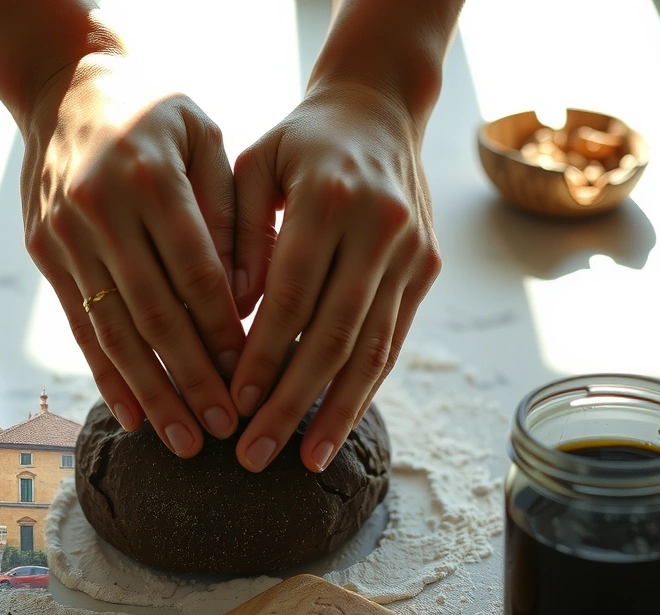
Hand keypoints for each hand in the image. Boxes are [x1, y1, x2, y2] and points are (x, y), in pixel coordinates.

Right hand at [19, 54, 244, 457]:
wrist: (64, 84)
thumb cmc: (152, 110)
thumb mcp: (203, 136)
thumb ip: (227, 210)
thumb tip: (247, 297)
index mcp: (148, 177)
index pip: (195, 273)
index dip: (223, 330)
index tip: (250, 376)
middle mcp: (100, 211)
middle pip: (154, 313)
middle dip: (191, 379)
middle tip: (223, 430)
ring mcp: (65, 235)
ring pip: (113, 331)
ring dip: (151, 392)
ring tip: (183, 440)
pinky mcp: (45, 252)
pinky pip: (81, 324)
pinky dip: (107, 373)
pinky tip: (132, 414)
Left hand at [230, 82, 440, 472]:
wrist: (380, 107)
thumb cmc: (301, 140)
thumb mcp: (254, 163)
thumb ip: (239, 233)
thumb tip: (236, 314)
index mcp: (330, 197)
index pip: (292, 296)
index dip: (263, 357)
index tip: (232, 404)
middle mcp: (381, 228)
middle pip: (333, 335)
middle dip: (292, 403)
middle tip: (255, 455)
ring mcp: (412, 252)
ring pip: (373, 349)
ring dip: (338, 410)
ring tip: (307, 461)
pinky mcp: (427, 269)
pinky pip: (393, 340)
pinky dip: (365, 385)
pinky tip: (339, 423)